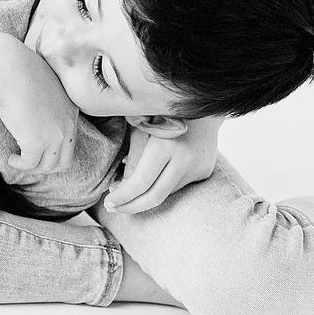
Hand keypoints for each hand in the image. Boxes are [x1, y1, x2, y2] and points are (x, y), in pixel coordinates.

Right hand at [0, 42, 77, 175]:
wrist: (10, 71)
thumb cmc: (20, 71)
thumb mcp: (44, 86)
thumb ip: (47, 100)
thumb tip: (35, 109)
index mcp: (71, 111)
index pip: (70, 142)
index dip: (54, 150)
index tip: (38, 149)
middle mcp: (67, 125)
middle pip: (64, 161)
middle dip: (46, 165)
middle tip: (29, 160)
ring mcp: (54, 136)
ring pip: (48, 166)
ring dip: (32, 167)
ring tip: (18, 160)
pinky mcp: (36, 142)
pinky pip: (30, 164)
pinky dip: (20, 165)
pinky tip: (11, 158)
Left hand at [103, 116, 220, 213]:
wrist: (200, 105)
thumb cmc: (161, 113)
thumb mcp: (140, 129)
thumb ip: (131, 160)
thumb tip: (119, 190)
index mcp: (165, 145)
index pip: (140, 183)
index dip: (122, 197)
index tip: (109, 203)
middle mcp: (185, 158)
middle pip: (155, 197)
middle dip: (132, 207)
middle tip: (114, 208)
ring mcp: (198, 166)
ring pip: (166, 192)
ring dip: (146, 194)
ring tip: (128, 189)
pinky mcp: (205, 171)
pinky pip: (177, 185)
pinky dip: (161, 185)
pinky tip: (152, 177)